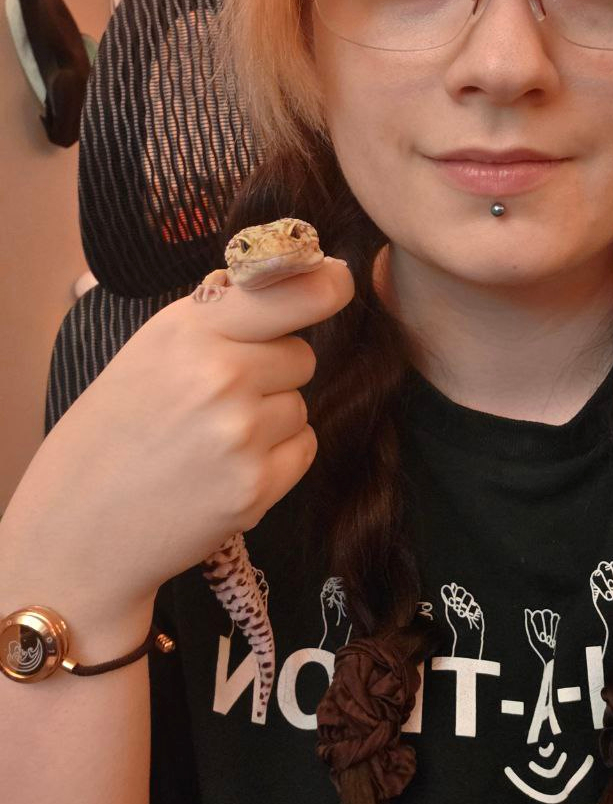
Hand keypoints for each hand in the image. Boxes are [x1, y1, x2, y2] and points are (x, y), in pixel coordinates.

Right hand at [3, 257, 354, 624]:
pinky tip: (228, 467)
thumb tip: (294, 277)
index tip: (340, 280)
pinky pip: (304, 449)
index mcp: (189, 330)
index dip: (325, 285)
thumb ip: (218, 317)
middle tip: (220, 397)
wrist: (80, 526)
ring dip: (272, 419)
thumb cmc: (116, 430)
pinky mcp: (256, 487)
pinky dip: (278, 458)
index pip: (287, 293)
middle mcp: (220, 375)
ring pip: (300, 405)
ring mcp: (240, 433)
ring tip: (213, 439)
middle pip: (302, 355)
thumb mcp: (150, 350)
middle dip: (275, 372)